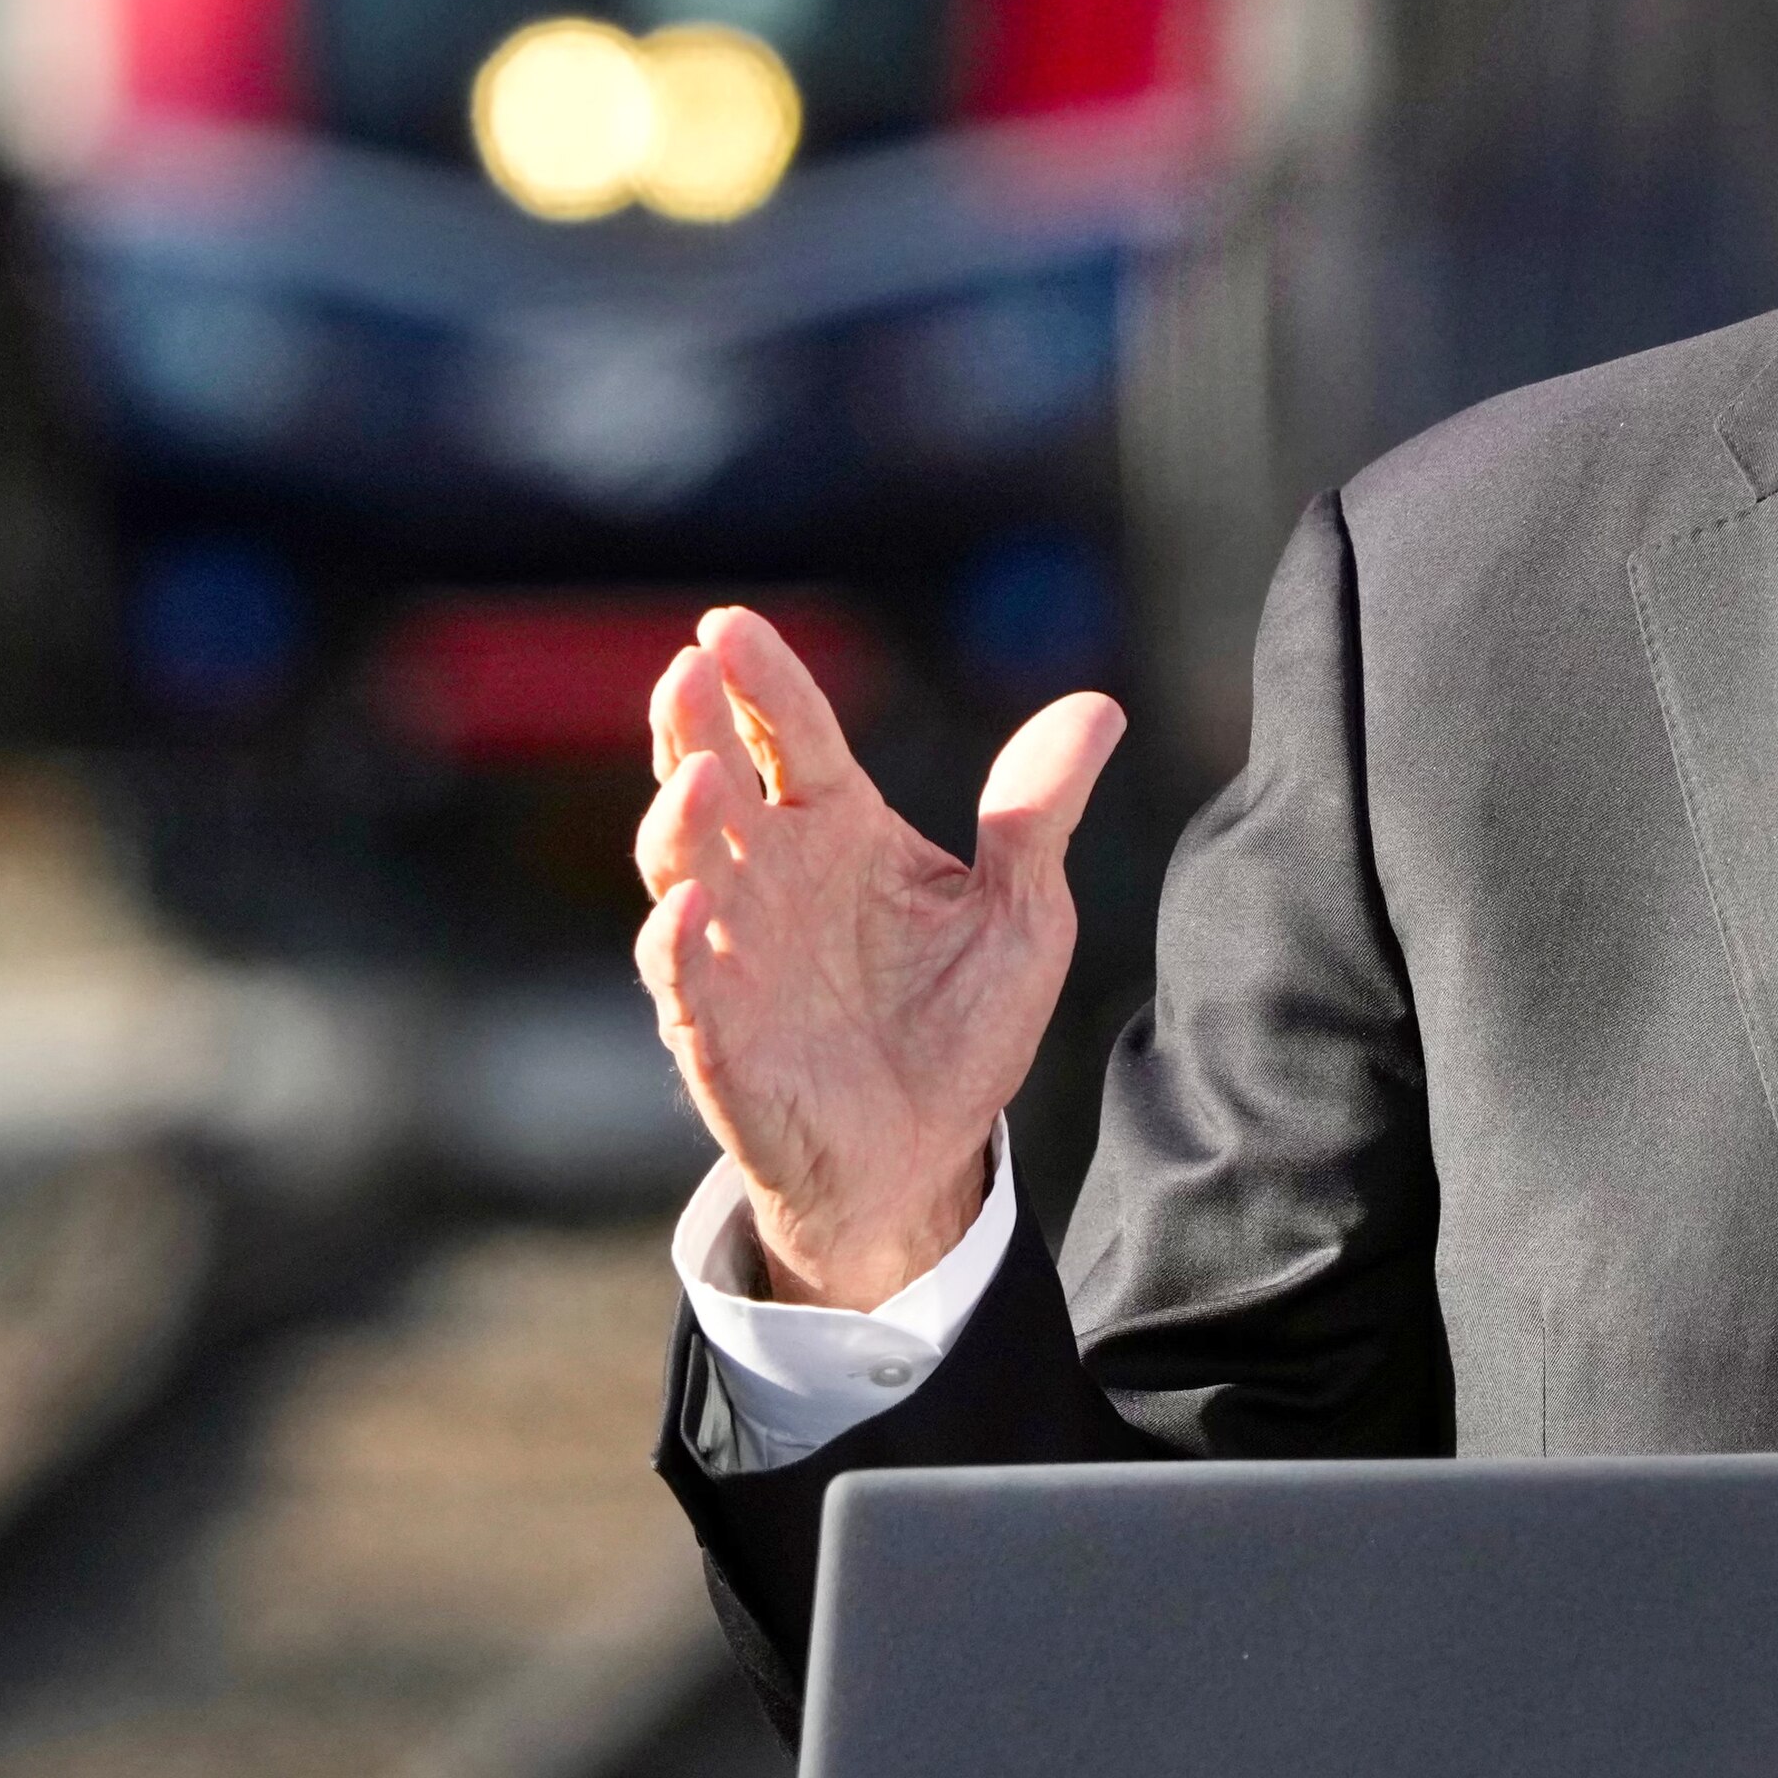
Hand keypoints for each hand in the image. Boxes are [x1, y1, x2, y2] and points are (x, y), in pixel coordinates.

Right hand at [632, 605, 1125, 1308]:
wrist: (927, 1153)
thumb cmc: (962, 1024)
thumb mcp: (1024, 915)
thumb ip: (1038, 814)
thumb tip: (1099, 707)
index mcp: (838, 828)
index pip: (791, 735)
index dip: (762, 679)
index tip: (730, 624)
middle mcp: (770, 874)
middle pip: (713, 777)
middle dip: (692, 723)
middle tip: (688, 668)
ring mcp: (733, 949)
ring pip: (681, 865)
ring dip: (679, 820)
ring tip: (698, 778)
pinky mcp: (717, 1032)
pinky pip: (682, 979)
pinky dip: (678, 942)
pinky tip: (693, 906)